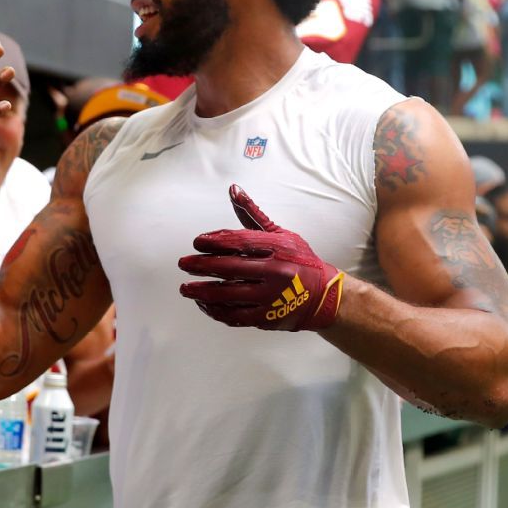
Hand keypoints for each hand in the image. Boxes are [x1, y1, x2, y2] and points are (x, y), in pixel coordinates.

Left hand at [178, 185, 344, 330]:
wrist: (324, 297)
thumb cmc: (300, 261)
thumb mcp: (282, 234)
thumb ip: (253, 214)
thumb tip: (233, 190)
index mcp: (278, 248)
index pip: (239, 242)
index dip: (214, 241)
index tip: (197, 242)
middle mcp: (275, 272)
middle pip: (230, 268)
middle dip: (201, 265)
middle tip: (183, 263)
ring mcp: (271, 297)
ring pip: (229, 295)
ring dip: (202, 292)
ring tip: (186, 288)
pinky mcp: (267, 317)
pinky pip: (235, 316)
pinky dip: (215, 311)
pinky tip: (203, 304)